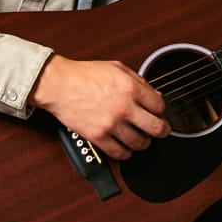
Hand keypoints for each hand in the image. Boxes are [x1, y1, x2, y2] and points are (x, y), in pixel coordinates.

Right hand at [28, 55, 167, 160]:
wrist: (59, 84)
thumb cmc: (84, 75)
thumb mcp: (116, 68)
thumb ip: (139, 81)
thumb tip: (155, 95)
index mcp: (130, 88)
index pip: (160, 106)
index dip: (161, 110)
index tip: (157, 112)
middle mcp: (124, 107)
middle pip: (157, 128)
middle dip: (162, 130)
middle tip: (160, 130)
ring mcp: (111, 124)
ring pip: (140, 143)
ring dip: (143, 142)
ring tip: (140, 138)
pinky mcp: (98, 136)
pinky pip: (120, 153)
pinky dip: (126, 153)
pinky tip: (125, 147)